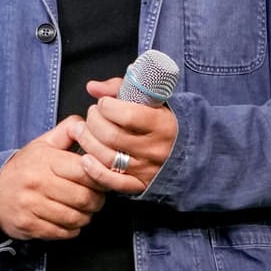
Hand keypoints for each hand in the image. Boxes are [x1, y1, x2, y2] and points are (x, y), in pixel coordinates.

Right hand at [0, 117, 106, 240]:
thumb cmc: (24, 168)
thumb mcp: (42, 144)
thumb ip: (67, 132)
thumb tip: (88, 124)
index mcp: (44, 160)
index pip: (85, 171)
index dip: (99, 177)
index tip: (99, 178)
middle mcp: (37, 183)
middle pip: (85, 198)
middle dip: (97, 200)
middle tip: (94, 197)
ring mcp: (32, 206)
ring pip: (76, 218)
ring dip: (85, 216)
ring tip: (81, 209)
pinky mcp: (29, 225)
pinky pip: (64, 233)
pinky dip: (71, 229)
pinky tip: (66, 220)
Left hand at [69, 78, 177, 193]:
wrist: (188, 150)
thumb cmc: (160, 119)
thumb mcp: (148, 99)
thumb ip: (119, 88)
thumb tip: (92, 87)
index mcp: (162, 124)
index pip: (128, 116)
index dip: (108, 107)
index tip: (104, 103)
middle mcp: (156, 149)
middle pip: (112, 136)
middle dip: (93, 122)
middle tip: (91, 115)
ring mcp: (147, 169)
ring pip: (108, 157)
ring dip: (87, 142)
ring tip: (82, 130)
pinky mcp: (139, 184)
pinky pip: (114, 182)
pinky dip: (95, 171)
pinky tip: (86, 159)